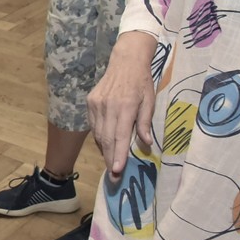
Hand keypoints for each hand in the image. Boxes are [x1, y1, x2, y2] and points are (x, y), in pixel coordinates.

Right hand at [87, 32, 157, 177]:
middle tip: (113, 177)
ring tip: (110, 164)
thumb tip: (145, 144)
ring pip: (98, 134)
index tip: (117, 171)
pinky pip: (94, 125)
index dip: (118, 155)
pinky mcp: (90, 102)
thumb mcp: (149, 101)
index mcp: (125, 106)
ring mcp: (96, 104)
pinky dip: (99, 137)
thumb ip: (146, 123)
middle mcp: (108, 106)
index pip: (120, 136)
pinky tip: (105, 145)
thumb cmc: (142, 82)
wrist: (125, 61)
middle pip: (106, 139)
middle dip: (110, 159)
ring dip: (104, 150)